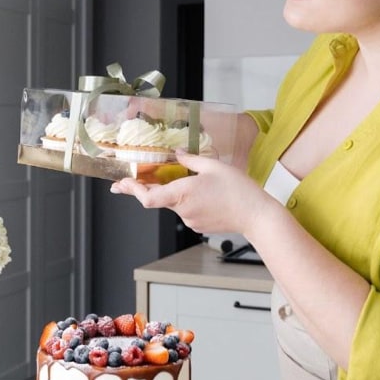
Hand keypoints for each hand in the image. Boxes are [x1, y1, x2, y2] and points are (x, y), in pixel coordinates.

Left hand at [110, 151, 265, 234]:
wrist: (257, 216)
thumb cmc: (239, 191)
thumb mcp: (215, 166)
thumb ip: (191, 159)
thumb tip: (178, 153)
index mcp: (183, 193)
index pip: (148, 197)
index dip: (132, 190)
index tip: (121, 183)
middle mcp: (183, 210)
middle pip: (158, 198)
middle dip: (149, 187)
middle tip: (134, 177)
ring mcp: (190, 220)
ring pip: (174, 203)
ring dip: (174, 192)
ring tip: (192, 181)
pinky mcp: (198, 225)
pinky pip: (186, 210)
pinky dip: (187, 200)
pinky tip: (203, 193)